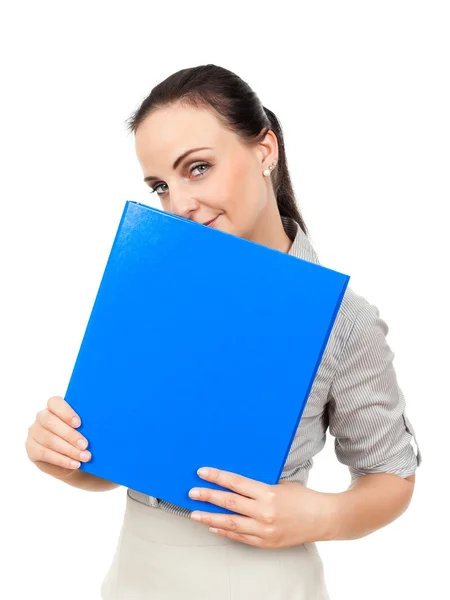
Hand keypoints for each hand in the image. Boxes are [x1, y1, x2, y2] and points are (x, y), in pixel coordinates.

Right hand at [25, 395, 91, 478]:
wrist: (71, 457)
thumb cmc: (81, 435)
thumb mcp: (84, 427)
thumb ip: (87, 421)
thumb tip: (104, 421)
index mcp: (54, 406)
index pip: (54, 402)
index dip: (65, 412)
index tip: (79, 423)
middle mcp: (41, 416)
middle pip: (51, 422)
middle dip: (69, 434)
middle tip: (85, 444)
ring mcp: (34, 432)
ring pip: (49, 439)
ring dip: (69, 450)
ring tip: (85, 457)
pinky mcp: (31, 448)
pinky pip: (45, 454)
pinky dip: (62, 460)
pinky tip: (75, 464)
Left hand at [189, 467, 333, 547]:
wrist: (323, 519)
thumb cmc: (303, 498)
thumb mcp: (281, 484)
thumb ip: (259, 486)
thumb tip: (237, 483)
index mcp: (268, 493)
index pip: (236, 483)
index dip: (217, 477)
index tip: (202, 473)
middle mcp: (264, 512)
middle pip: (229, 502)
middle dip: (208, 496)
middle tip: (192, 493)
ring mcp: (264, 529)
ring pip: (231, 522)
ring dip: (210, 517)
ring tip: (195, 514)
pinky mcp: (266, 542)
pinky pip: (241, 537)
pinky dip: (225, 531)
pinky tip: (214, 526)